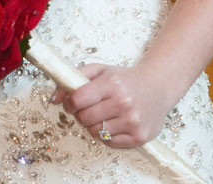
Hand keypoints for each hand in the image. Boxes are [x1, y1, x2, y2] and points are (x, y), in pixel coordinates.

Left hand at [52, 62, 180, 147]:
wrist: (158, 87)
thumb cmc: (125, 79)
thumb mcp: (100, 70)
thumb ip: (73, 78)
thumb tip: (54, 98)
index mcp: (112, 83)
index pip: (78, 99)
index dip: (70, 103)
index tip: (72, 102)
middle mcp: (124, 102)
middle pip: (84, 118)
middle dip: (82, 114)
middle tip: (90, 108)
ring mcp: (133, 121)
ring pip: (95, 132)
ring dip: (94, 125)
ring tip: (104, 114)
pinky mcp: (139, 136)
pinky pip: (109, 142)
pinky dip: (106, 134)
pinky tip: (114, 122)